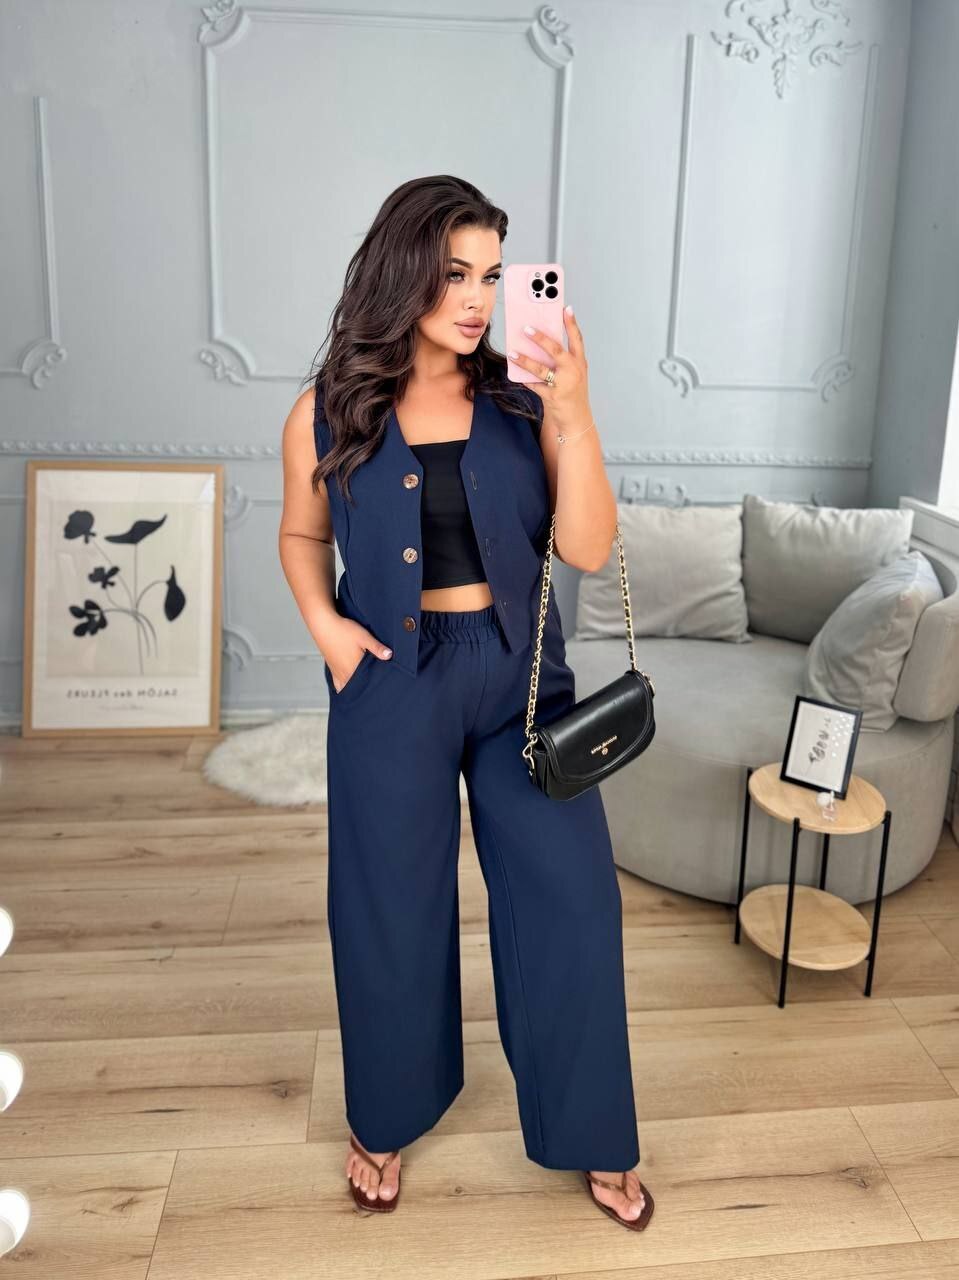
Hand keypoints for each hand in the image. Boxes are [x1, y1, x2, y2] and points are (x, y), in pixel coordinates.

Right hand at [324, 620, 390, 692]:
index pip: (366, 683)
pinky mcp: (332, 668)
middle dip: (365, 690)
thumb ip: (377, 647)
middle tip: (374, 692)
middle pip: (357, 688)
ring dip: (354, 689)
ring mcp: (337, 672)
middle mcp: (345, 673)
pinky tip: (347, 688)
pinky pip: (337, 684)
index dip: (374, 686)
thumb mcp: (364, 637)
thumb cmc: (344, 630)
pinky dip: (342, 688)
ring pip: (347, 687)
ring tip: (362, 691)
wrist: (324, 625)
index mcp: (354, 668)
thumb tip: (390, 655)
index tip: (381, 688)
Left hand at [508, 305, 590, 424]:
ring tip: (512, 353)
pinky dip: (525, 380)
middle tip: (526, 328)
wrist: (577, 420)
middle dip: (541, 338)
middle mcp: (573, 371)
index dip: (571, 323)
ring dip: (525, 360)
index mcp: (580, 362)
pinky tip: (516, 374)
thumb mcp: (573, 374)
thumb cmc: (573, 393)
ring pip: (541, 369)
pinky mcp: (553, 397)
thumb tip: (540, 344)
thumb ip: (562, 360)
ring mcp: (564, 384)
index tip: (566, 308)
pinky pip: (535, 386)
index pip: (577, 339)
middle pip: (556, 350)